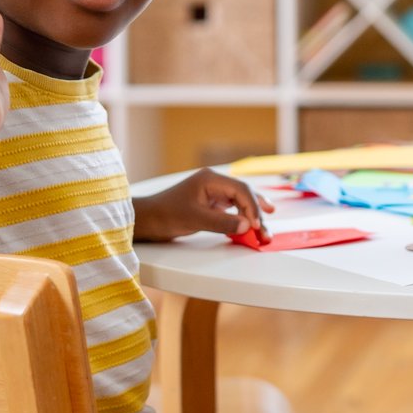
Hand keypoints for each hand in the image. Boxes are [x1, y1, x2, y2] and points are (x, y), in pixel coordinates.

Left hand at [134, 169, 273, 242]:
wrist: (147, 220)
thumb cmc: (166, 215)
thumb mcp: (195, 219)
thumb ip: (222, 222)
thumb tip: (248, 226)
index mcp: (210, 179)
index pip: (240, 190)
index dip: (252, 207)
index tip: (256, 225)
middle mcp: (215, 183)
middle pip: (244, 195)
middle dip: (257, 213)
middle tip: (265, 233)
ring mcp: (214, 193)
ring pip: (241, 202)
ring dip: (252, 217)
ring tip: (264, 231)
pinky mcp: (212, 203)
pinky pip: (233, 209)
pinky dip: (243, 218)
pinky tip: (251, 225)